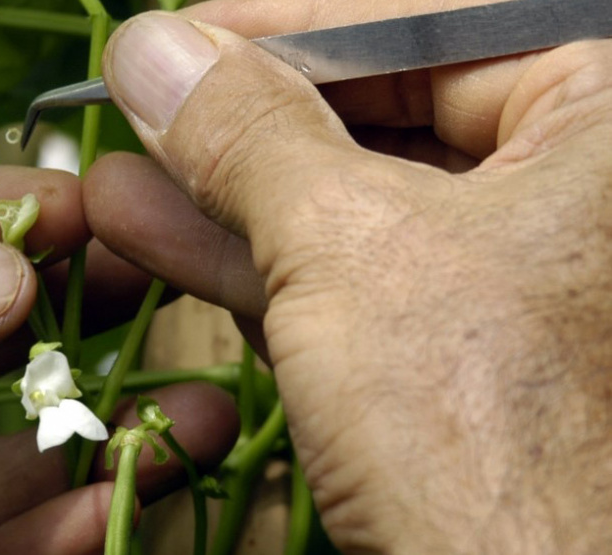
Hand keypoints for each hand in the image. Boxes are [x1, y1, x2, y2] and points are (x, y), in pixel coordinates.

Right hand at [84, 5, 611, 553]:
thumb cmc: (488, 434)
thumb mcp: (352, 250)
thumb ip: (250, 136)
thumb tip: (156, 50)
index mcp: (603, 118)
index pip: (422, 30)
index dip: (282, 27)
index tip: (179, 32)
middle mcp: (569, 191)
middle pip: (374, 119)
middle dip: (237, 122)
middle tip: (140, 102)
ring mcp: (506, 280)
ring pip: (340, 208)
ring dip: (217, 195)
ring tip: (118, 173)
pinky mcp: (451, 356)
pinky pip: (337, 282)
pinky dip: (244, 262)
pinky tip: (155, 231)